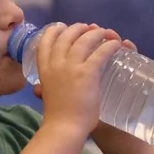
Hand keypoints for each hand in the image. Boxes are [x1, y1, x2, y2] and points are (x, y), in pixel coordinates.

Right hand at [33, 23, 121, 137]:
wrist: (64, 127)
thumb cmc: (57, 116)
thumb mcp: (46, 96)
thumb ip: (43, 89)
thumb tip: (38, 89)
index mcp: (44, 69)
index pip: (44, 42)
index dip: (53, 31)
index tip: (61, 26)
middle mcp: (56, 64)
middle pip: (66, 36)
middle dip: (77, 28)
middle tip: (87, 27)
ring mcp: (71, 67)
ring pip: (85, 40)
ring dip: (95, 33)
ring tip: (103, 32)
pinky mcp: (87, 72)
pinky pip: (101, 52)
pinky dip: (110, 46)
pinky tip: (116, 45)